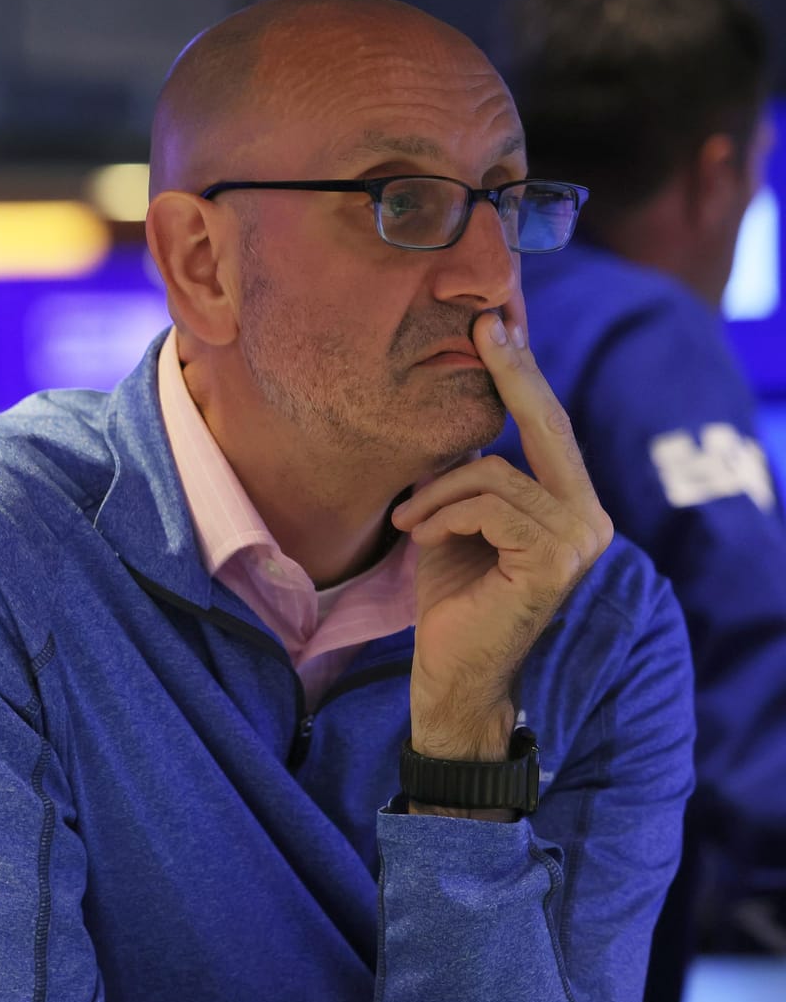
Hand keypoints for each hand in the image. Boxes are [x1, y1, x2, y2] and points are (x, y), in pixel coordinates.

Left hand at [389, 310, 613, 766]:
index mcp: (571, 507)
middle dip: (511, 375)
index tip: (497, 326)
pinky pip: (487, 504)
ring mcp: (579, 540)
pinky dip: (443, 515)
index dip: (524, 375)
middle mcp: (589, 520)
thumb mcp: (455, 521)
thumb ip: (468, 475)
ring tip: (412, 524)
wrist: (452, 674)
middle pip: (547, 428)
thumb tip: (459, 418)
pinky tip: (423, 539)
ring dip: (438, 493)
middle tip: (482, 330)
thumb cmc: (452, 601)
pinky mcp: (553, 560)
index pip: (551, 429)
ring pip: (495, 474)